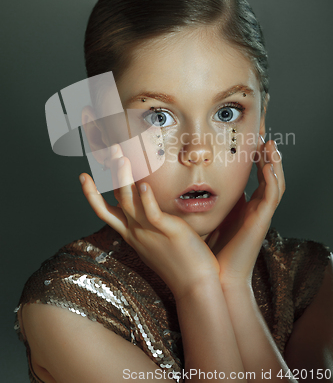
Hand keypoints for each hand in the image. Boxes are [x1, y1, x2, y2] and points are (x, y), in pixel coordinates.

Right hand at [79, 144, 219, 300]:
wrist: (194, 287)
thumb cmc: (180, 263)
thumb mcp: (157, 242)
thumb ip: (151, 224)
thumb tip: (150, 210)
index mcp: (132, 234)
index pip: (105, 211)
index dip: (92, 194)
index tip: (83, 176)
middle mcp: (135, 232)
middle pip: (115, 199)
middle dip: (109, 173)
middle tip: (107, 150)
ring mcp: (148, 232)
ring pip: (128, 202)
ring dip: (123, 179)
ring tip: (121, 158)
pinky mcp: (166, 231)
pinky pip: (151, 213)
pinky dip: (146, 198)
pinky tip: (143, 184)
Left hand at [207, 139, 284, 288]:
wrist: (218, 277)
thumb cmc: (212, 250)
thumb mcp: (210, 218)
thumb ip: (209, 202)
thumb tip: (195, 184)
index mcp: (247, 206)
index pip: (258, 175)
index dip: (258, 157)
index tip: (253, 137)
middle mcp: (257, 208)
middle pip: (270, 175)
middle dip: (269, 155)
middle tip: (265, 134)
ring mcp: (261, 215)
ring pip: (276, 183)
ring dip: (275, 162)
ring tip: (271, 143)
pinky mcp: (261, 222)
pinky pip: (271, 196)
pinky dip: (272, 179)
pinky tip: (267, 165)